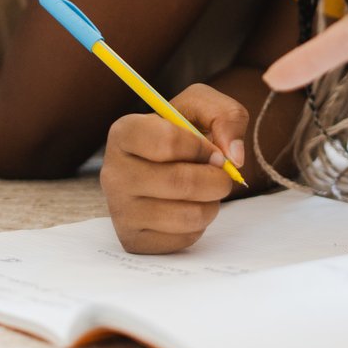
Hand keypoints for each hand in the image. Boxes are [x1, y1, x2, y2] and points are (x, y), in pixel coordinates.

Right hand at [100, 83, 247, 253]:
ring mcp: (120, 210)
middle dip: (216, 180)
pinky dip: (199, 225)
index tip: (212, 151)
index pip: (166, 142)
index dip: (201, 148)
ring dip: (211, 204)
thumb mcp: (204, 108)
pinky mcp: (133, 239)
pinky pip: (183, 238)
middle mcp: (113, 172)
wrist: (168, 168)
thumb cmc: (184, 135)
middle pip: (180, 182)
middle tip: (221, 175)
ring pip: (187, 215)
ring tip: (206, 192)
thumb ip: (226, 116)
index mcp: (124, 132)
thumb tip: (234, 157)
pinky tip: (189, 209)